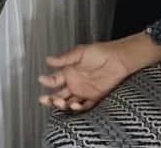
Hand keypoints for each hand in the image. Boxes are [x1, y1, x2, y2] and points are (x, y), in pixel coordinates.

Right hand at [39, 35, 158, 111]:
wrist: (118, 59)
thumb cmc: (100, 52)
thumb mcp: (80, 52)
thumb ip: (65, 58)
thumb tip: (49, 60)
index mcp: (69, 72)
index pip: (54, 80)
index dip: (47, 81)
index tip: (41, 80)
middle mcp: (74, 83)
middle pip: (58, 95)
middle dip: (50, 99)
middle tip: (44, 100)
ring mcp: (83, 91)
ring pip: (68, 102)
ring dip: (62, 105)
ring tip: (60, 103)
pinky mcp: (94, 97)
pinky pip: (84, 106)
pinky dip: (78, 108)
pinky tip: (74, 105)